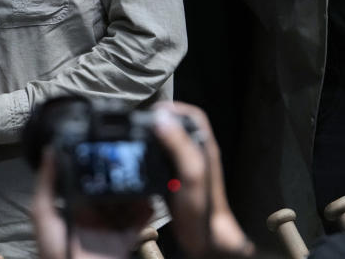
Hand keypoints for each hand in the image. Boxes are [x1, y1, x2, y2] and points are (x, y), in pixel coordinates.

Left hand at [32, 150, 143, 258]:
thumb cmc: (54, 249)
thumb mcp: (43, 214)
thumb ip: (46, 184)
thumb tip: (49, 151)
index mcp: (75, 204)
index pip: (88, 180)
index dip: (97, 165)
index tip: (107, 146)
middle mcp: (94, 212)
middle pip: (111, 189)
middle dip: (122, 175)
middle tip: (133, 158)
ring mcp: (111, 226)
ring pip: (127, 203)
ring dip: (137, 191)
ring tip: (146, 175)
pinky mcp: (124, 239)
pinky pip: (138, 223)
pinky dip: (146, 212)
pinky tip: (150, 201)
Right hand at [153, 102, 252, 257]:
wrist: (203, 237)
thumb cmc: (201, 209)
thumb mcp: (190, 173)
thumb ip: (179, 146)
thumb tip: (162, 121)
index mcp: (204, 148)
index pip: (193, 115)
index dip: (175, 108)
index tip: (154, 112)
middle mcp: (197, 154)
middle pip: (180, 125)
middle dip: (162, 119)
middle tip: (142, 123)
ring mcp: (188, 166)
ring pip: (172, 140)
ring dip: (157, 135)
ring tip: (140, 136)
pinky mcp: (178, 178)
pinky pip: (165, 156)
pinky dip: (154, 151)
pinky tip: (144, 158)